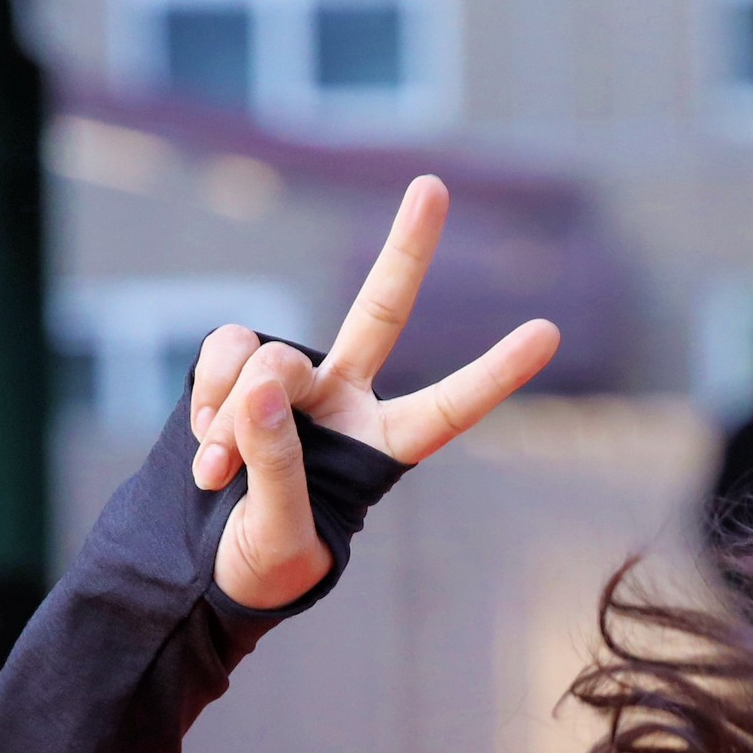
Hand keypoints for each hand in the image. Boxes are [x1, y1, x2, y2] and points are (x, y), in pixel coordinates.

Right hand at [185, 174, 560, 609]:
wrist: (204, 567)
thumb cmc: (266, 562)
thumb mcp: (280, 532)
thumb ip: (276, 461)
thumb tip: (258, 381)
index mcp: (382, 450)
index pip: (448, 408)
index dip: (494, 374)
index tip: (550, 331)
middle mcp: (345, 402)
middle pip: (382, 312)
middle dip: (406, 249)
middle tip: (434, 185)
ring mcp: (291, 384)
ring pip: (270, 356)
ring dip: (233, 410)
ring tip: (218, 470)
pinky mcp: (238, 374)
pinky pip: (226, 351)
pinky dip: (208, 393)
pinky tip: (202, 444)